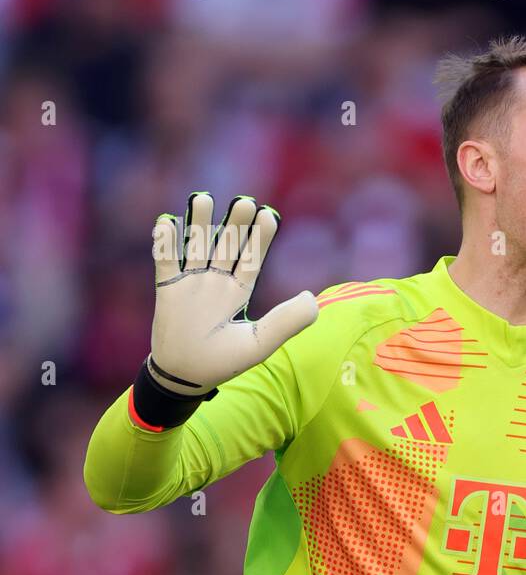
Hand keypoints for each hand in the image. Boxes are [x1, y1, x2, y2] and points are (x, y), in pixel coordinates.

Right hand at [148, 192, 317, 396]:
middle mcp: (216, 282)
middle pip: (226, 246)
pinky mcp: (167, 289)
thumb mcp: (260, 342)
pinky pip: (165, 261)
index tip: (268, 215)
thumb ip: (287, 321)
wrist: (186, 376)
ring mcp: (191, 283)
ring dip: (198, 224)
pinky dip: (165, 243)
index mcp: (239, 292)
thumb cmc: (224, 362)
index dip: (260, 238)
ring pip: (196, 246)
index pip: (252, 259)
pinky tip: (166, 222)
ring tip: (203, 198)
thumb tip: (311, 298)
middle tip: (244, 201)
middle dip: (235, 224)